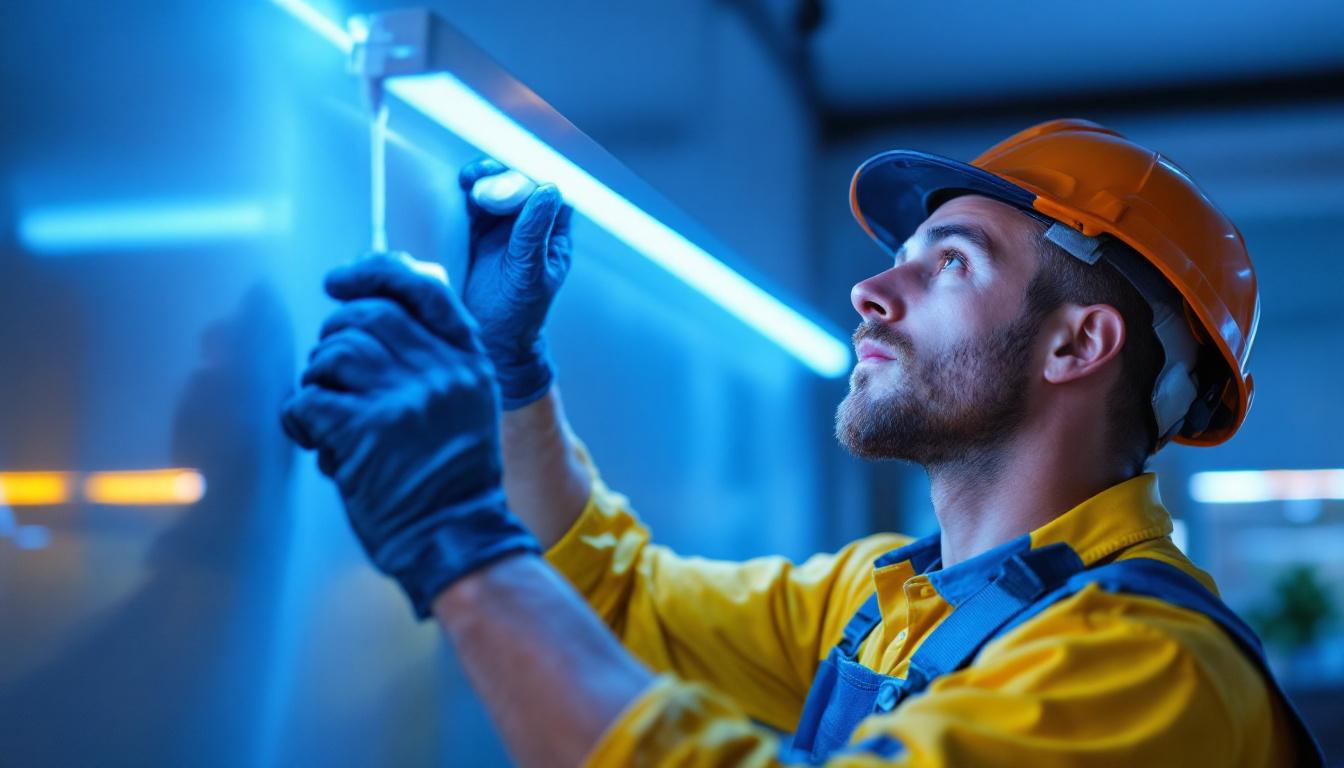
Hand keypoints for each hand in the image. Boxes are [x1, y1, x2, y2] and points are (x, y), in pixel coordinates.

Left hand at [280, 252, 539, 617]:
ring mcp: (403, 399)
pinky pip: (309, 398)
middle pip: (369, 316)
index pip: (425, 290)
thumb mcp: (469, 405)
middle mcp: (440, 372)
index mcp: (468, 362)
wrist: (455, 537)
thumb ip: (438, 358)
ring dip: (317, 378)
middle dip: (335, 335)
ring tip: (326, 410)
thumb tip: (386, 305)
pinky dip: (299, 416)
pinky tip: (312, 436)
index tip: (342, 280)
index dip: (376, 274)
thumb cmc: (452, 477)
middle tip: (329, 369)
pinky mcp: (365, 431)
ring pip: (334, 352)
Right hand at [459, 159, 572, 409]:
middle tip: (488, 178)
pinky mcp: (479, 233)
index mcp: (555, 236)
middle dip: (506, 175)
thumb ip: (534, 234)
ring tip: (473, 178)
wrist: (491, 341)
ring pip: (498, 189)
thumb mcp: (528, 274)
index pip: (552, 195)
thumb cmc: (518, 315)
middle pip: (522, 185)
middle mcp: (532, 227)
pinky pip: (476, 204)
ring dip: (486, 178)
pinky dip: (470, 191)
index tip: (519, 175)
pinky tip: (464, 184)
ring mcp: (504, 228)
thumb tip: (547, 191)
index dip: (536, 178)